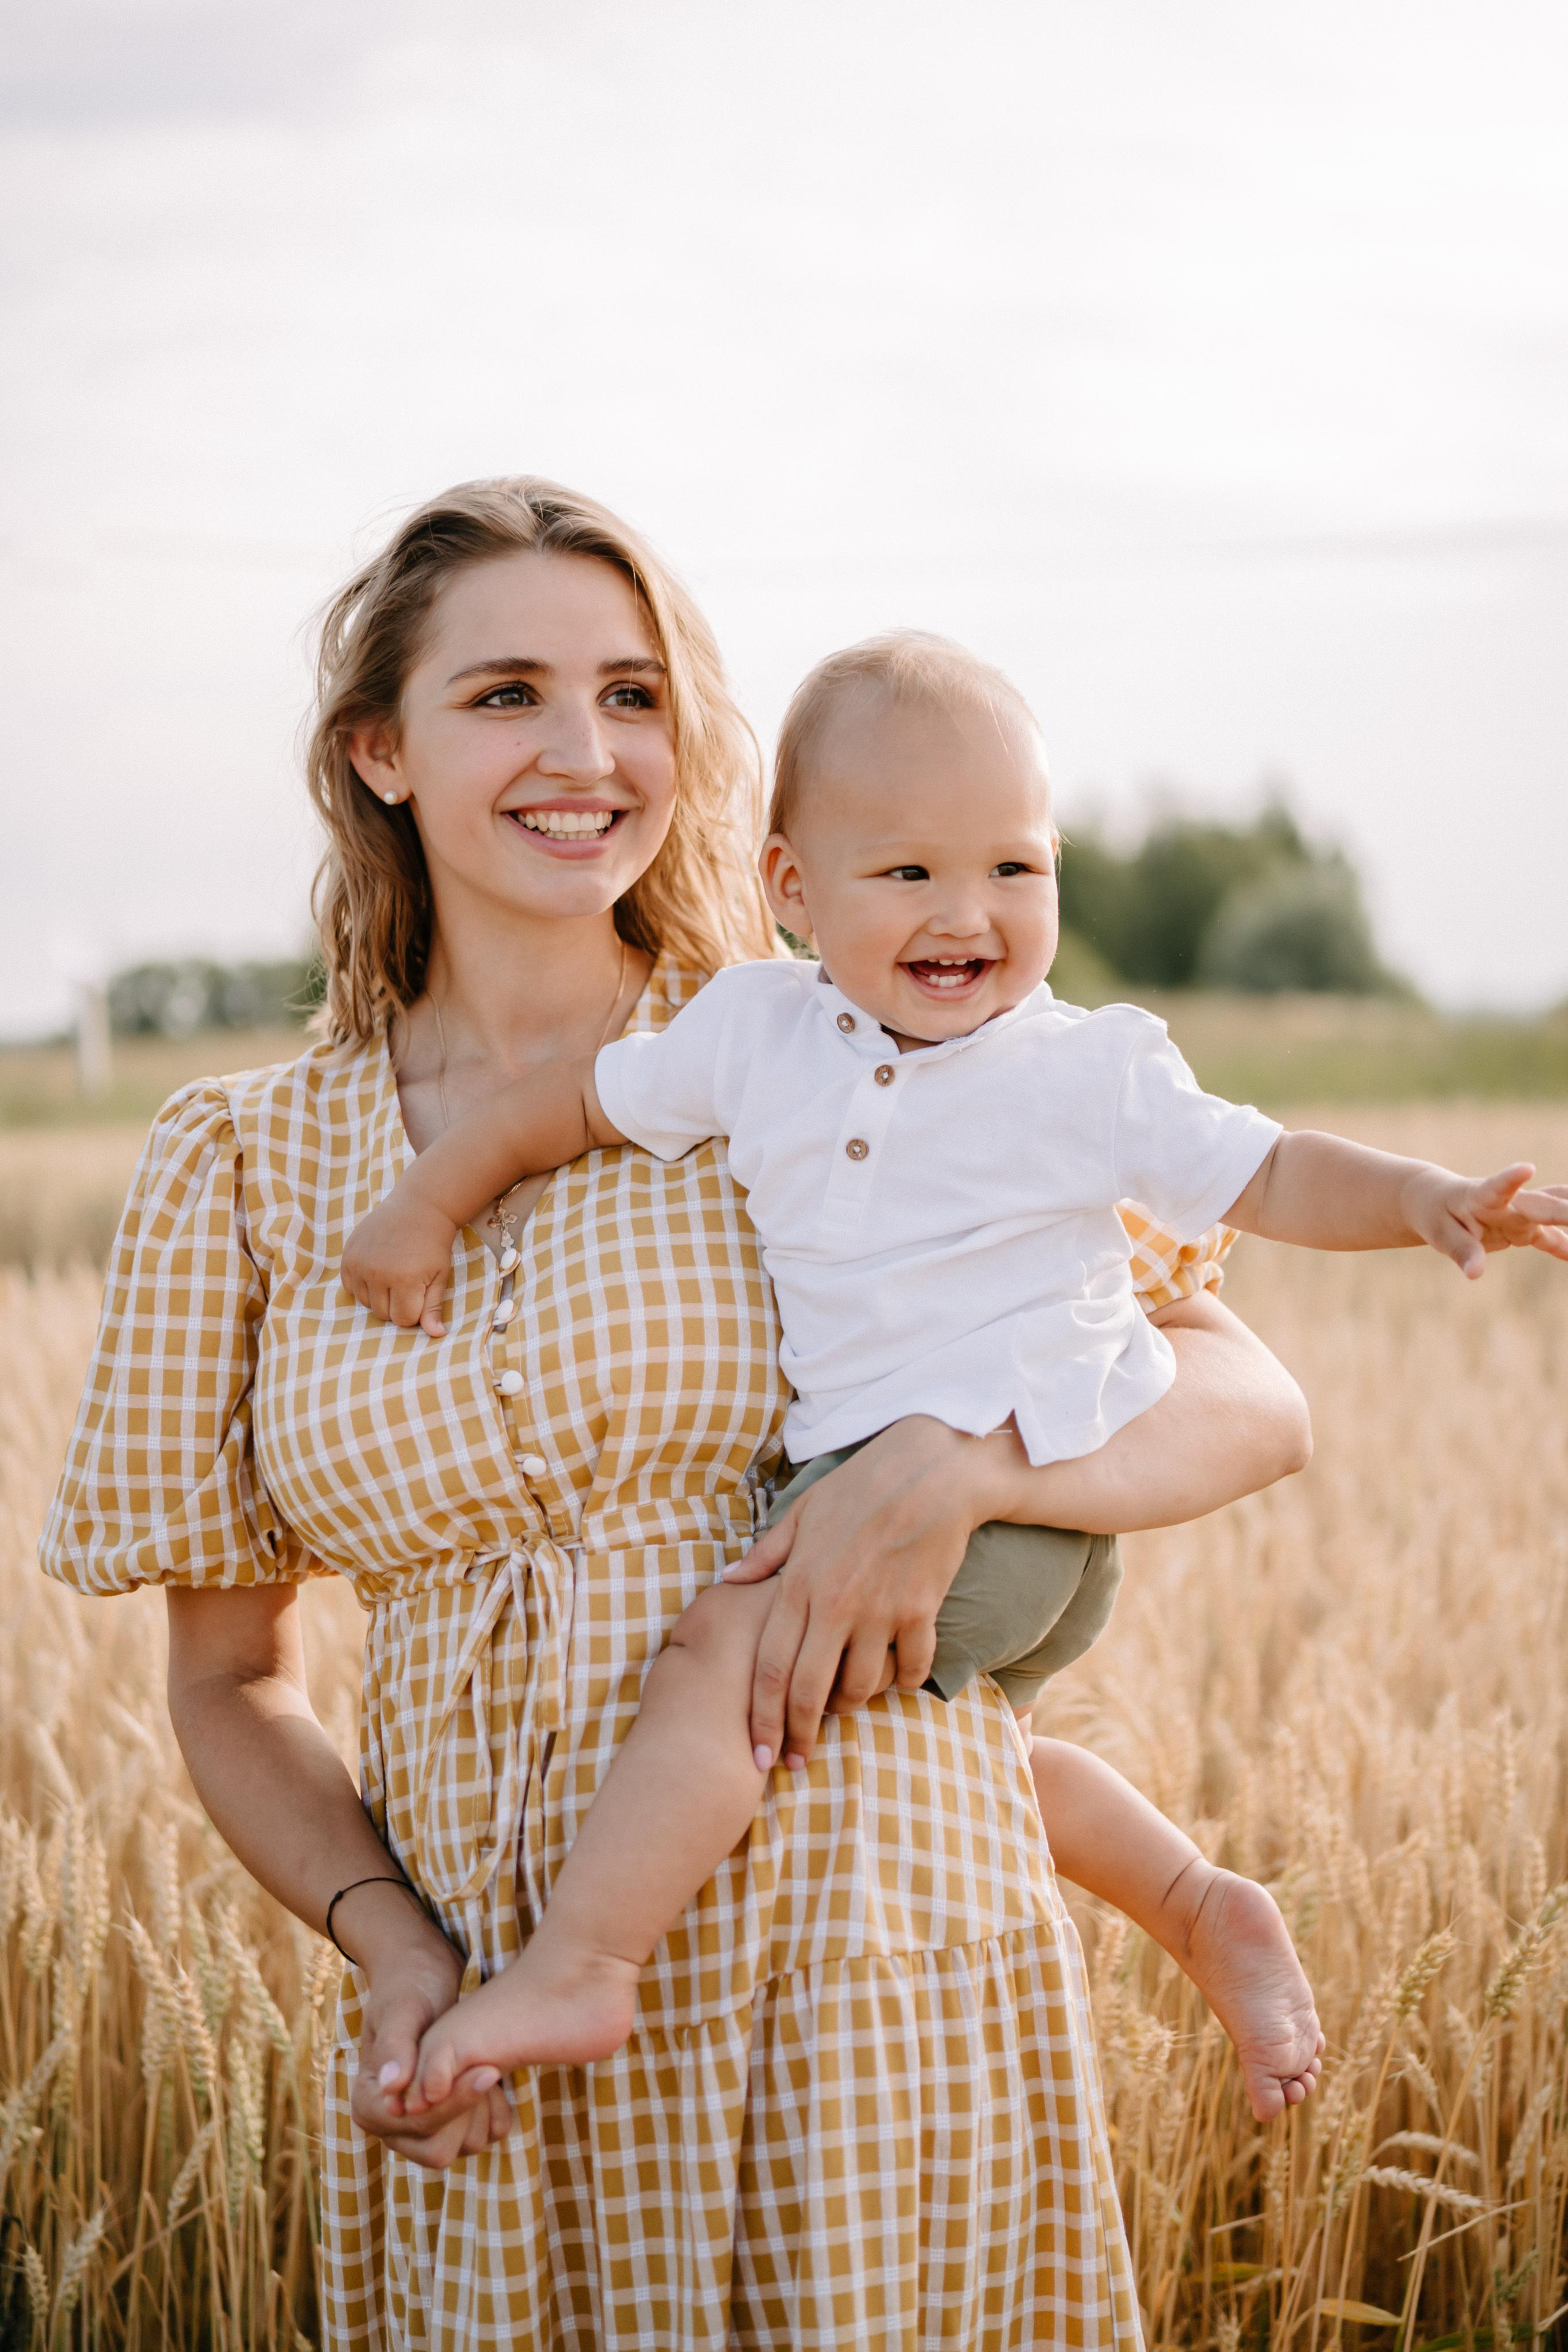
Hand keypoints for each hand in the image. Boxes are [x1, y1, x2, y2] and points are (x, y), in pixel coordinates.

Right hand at [341, 1187, 459, 1336]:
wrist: (418, 1207)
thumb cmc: (434, 1244)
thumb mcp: (440, 1275)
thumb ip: (433, 1307)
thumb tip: (436, 1335)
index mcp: (405, 1279)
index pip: (402, 1320)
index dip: (414, 1311)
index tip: (421, 1293)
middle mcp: (378, 1272)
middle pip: (383, 1314)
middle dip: (397, 1304)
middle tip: (409, 1280)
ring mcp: (360, 1263)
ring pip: (365, 1303)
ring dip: (379, 1296)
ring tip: (394, 1273)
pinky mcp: (348, 1256)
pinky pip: (351, 1288)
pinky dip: (363, 1285)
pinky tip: (378, 1268)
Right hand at [349, 1931, 511, 2170]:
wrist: (428, 1975)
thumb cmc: (411, 1986)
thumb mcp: (404, 2008)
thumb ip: (396, 2045)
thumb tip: (390, 2086)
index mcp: (368, 2103)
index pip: (417, 2124)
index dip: (453, 2102)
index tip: (487, 2070)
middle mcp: (391, 2125)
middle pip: (439, 2149)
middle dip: (468, 2110)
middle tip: (489, 2067)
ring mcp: (420, 2128)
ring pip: (462, 2147)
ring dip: (482, 2110)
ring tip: (487, 2066)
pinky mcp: (447, 2123)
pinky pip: (480, 2138)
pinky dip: (494, 2114)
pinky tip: (494, 2079)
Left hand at [724, 1417, 1007, 1769]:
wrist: (932, 1472)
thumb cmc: (861, 1487)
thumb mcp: (802, 1512)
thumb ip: (765, 1554)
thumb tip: (727, 1579)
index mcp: (799, 1584)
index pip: (769, 1668)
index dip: (759, 1719)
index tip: (756, 1754)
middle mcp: (835, 1606)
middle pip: (807, 1691)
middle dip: (796, 1736)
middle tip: (791, 1763)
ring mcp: (880, 1612)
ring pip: (858, 1687)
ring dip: (848, 1707)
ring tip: (842, 1710)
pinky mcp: (920, 1611)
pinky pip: (911, 1668)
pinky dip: (903, 1682)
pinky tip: (896, 1681)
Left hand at [1403, 1163, 1567, 1278]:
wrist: (1438, 1199)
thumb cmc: (1434, 1214)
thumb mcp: (1439, 1233)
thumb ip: (1461, 1252)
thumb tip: (1475, 1275)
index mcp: (1482, 1197)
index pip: (1499, 1187)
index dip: (1512, 1179)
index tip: (1527, 1168)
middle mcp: (1511, 1202)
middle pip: (1545, 1204)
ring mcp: (1523, 1213)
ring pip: (1558, 1211)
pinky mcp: (1527, 1227)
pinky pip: (1554, 1238)